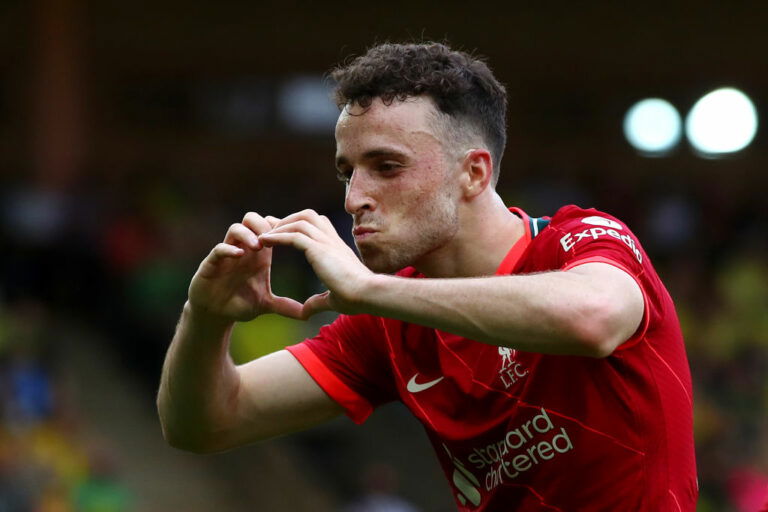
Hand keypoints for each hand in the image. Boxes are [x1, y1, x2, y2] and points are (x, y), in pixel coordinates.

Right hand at [187, 212, 303, 322]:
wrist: (214, 315)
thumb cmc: (239, 304)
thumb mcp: (266, 304)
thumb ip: (286, 306)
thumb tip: (307, 315)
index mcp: (258, 255)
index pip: (269, 228)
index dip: (280, 228)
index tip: (290, 239)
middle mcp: (243, 250)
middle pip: (252, 219)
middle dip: (263, 225)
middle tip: (273, 240)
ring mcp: (227, 255)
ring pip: (236, 228)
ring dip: (248, 234)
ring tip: (258, 247)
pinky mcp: (211, 264)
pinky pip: (218, 249)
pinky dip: (229, 249)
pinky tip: (239, 255)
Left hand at [258, 209, 373, 317]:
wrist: (367, 294)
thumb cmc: (357, 298)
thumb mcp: (333, 300)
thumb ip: (317, 302)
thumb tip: (305, 312)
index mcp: (336, 248)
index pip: (318, 225)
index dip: (299, 226)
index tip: (282, 235)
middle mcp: (332, 240)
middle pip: (308, 215)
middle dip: (288, 220)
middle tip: (271, 232)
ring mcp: (327, 242)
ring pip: (300, 220)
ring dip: (280, 226)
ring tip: (264, 236)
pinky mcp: (319, 249)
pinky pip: (294, 235)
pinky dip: (277, 236)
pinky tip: (264, 241)